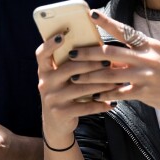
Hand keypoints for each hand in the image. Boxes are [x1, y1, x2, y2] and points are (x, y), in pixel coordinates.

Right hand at [36, 30, 118, 147]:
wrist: (56, 124)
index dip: (50, 44)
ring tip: (117, 81)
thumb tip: (95, 45)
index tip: (62, 35)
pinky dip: (101, 104)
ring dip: (102, 85)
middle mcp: (45, 83)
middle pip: (69, 68)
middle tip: (109, 61)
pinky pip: (85, 107)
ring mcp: (52, 99)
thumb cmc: (64, 93)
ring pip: (81, 88)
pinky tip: (113, 102)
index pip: (42, 54)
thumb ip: (70, 64)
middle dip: (91, 64)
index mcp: (44, 71)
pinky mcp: (61, 113)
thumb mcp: (61, 79)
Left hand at [67, 10, 159, 114]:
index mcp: (150, 45)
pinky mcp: (145, 92)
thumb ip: (137, 52)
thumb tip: (113, 52)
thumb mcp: (159, 55)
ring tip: (75, 78)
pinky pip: (119, 93)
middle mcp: (147, 58)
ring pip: (110, 74)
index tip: (91, 15)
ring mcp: (146, 75)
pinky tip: (94, 96)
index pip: (124, 30)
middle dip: (88, 54)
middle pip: (111, 53)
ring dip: (90, 77)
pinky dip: (105, 95)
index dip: (107, 23)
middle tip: (71, 54)